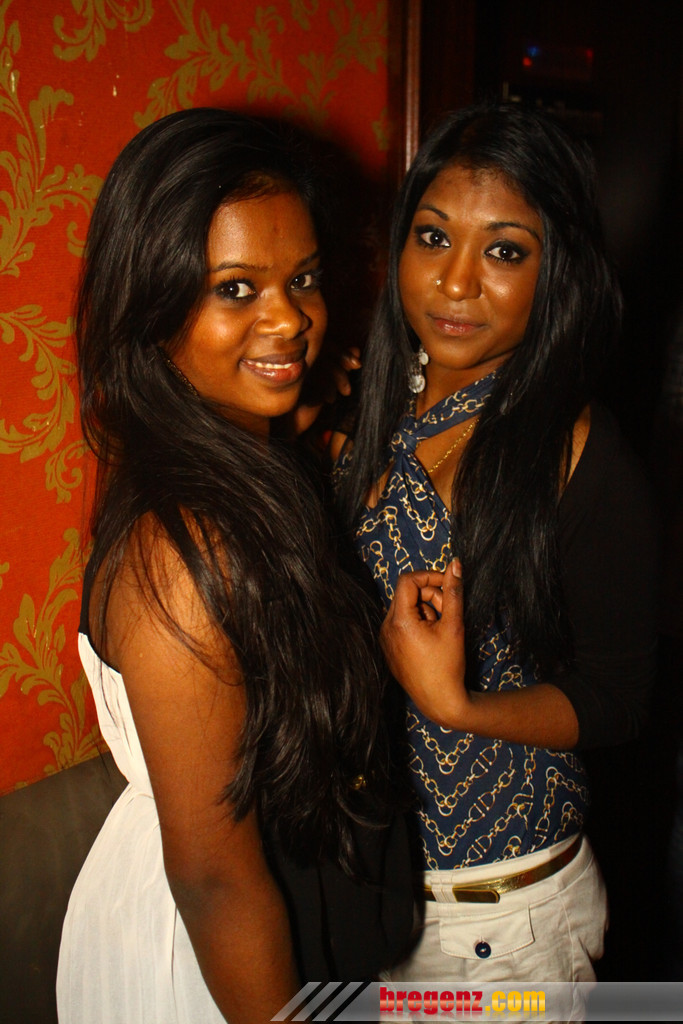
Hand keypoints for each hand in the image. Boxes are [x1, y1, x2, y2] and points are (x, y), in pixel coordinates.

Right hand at [290, 345, 360, 435]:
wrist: (291, 423)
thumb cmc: (309, 401)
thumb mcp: (329, 382)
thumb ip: (341, 365)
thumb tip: (356, 349)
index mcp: (304, 356)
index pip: (326, 345)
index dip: (344, 353)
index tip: (358, 365)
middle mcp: (297, 359)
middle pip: (324, 350)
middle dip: (343, 362)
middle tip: (355, 372)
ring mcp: (293, 370)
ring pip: (322, 363)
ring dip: (339, 377)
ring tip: (345, 392)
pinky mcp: (291, 383)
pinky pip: (315, 378)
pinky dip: (327, 388)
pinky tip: (328, 400)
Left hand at [380, 561, 467, 726]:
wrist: (440, 701)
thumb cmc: (447, 664)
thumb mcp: (453, 624)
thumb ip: (453, 591)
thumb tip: (455, 564)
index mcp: (399, 621)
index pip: (408, 581)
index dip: (430, 576)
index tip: (448, 583)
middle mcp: (386, 628)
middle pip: (407, 594)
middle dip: (430, 596)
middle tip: (449, 610)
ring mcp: (385, 640)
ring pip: (405, 609)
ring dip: (425, 610)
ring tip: (440, 629)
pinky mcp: (389, 648)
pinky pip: (401, 624)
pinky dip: (417, 623)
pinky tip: (431, 640)